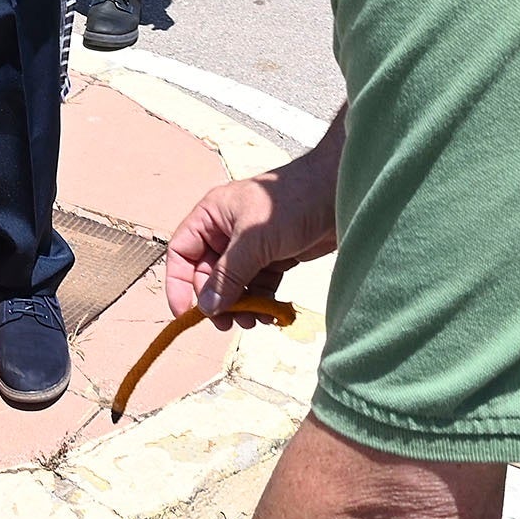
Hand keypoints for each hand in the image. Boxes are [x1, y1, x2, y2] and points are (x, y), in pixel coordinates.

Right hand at [165, 118, 343, 327]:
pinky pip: (258, 285)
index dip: (179, 283)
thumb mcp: (254, 241)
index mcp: (211, 216)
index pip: (181, 252)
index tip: (185, 313)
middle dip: (217, 300)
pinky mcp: (275, 257)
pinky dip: (261, 301)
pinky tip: (270, 314)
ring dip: (240, 305)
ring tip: (254, 320)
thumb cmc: (291, 203)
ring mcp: (251, 245)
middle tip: (229, 324)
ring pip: (234, 283)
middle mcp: (226, 231)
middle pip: (208, 273)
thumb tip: (207, 309)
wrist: (340, 194)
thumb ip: (228, 275)